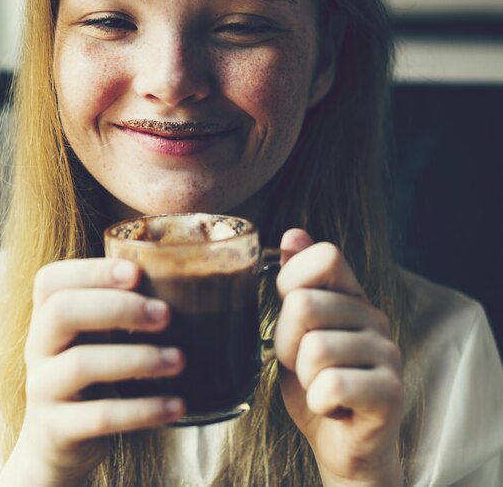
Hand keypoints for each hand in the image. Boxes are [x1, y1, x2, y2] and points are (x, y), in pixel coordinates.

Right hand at [0, 258, 185, 486]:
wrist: (56, 443)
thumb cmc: (91, 370)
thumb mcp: (96, 335)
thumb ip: (120, 307)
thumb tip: (183, 281)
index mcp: (47, 315)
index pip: (51, 280)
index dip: (92, 271)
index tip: (137, 272)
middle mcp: (38, 346)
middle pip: (62, 311)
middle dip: (119, 307)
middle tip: (165, 315)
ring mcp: (42, 388)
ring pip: (82, 364)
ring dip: (138, 358)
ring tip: (179, 360)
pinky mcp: (57, 429)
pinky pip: (100, 416)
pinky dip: (143, 409)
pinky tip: (177, 404)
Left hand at [274, 229, 403, 486]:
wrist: (341, 443)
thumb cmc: (315, 380)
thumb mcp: (296, 329)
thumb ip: (297, 282)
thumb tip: (293, 233)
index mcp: (351, 295)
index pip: (324, 255)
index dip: (291, 279)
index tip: (289, 309)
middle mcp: (374, 316)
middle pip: (304, 305)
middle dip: (286, 342)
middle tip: (302, 363)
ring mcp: (387, 353)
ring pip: (314, 349)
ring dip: (302, 376)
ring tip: (319, 384)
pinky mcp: (391, 392)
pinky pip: (331, 385)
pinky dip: (317, 401)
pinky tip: (332, 405)